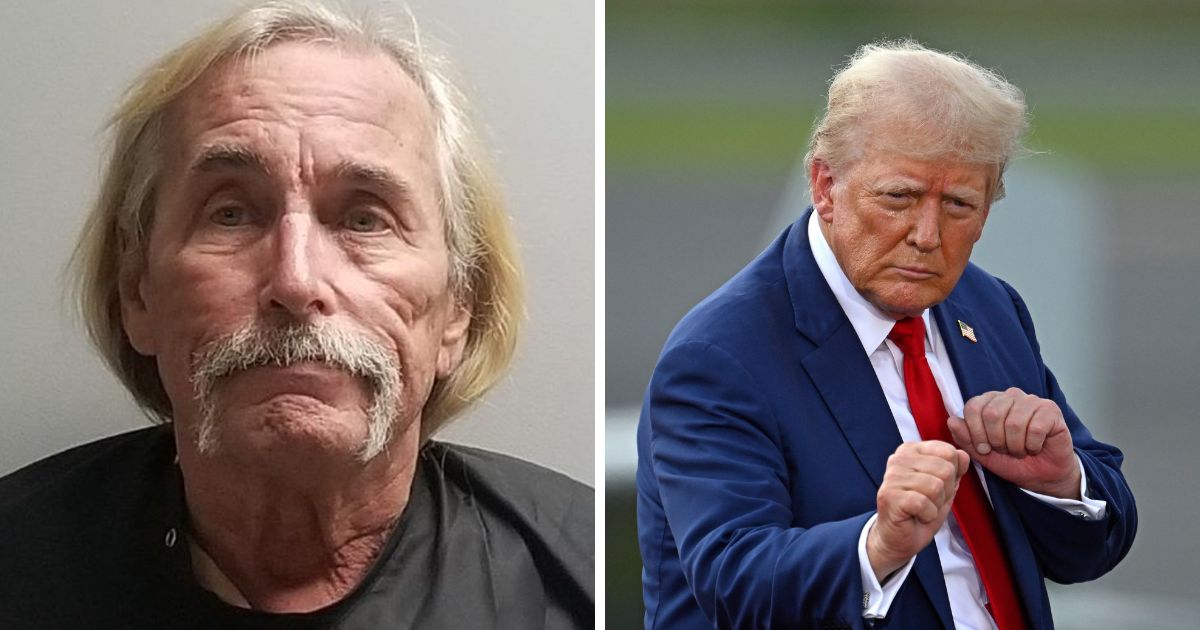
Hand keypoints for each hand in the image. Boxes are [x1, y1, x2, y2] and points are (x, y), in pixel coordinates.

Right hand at [867, 440, 968, 581]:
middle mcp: (898, 459)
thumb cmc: (920, 512)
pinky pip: (924, 503)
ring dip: (935, 505)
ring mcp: (891, 477)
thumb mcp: (945, 488)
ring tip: (922, 509)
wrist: (900, 538)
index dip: (952, 475)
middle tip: (929, 502)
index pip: (948, 451)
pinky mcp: (889, 496)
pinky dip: (927, 515)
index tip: (937, 487)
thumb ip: (955, 469)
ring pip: (936, 487)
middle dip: (945, 492)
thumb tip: (963, 455)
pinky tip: (916, 516)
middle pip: (945, 470)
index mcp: (912, 451)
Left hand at [948, 388, 1080, 499]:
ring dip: (1016, 446)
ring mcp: (1032, 401)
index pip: (973, 407)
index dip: (976, 433)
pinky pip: (1035, 428)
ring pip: (1014, 423)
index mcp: (991, 401)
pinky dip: (1032, 445)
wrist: (1043, 476)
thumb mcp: (983, 455)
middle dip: (996, 441)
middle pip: (992, 414)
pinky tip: (1036, 447)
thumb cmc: (1013, 462)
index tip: (984, 449)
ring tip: (1021, 450)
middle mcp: (1010, 396)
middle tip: (1005, 450)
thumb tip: (951, 421)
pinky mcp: (1051, 410)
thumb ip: (966, 439)